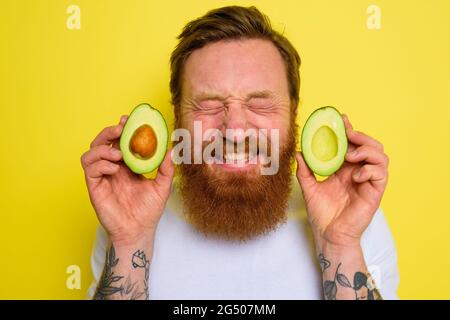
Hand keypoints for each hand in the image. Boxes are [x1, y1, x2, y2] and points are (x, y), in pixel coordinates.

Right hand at [81, 116, 173, 246]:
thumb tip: (171, 149)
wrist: (139, 231)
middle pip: (101, 142)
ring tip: (118, 154)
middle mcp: (112, 169)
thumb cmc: (149, 210)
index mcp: (126, 165)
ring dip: (103, 148)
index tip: (128, 119)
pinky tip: (115, 169)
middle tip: (120, 129)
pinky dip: (101, 165)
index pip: (118, 141)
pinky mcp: (95, 188)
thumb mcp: (162, 186)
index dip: (121, 129)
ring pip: (90, 154)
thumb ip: (166, 168)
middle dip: (109, 132)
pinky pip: (90, 170)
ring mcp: (102, 178)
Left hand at [296, 115, 388, 249]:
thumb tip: (298, 152)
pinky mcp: (375, 193)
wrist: (328, 234)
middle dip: (361, 136)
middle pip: (371, 146)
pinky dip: (370, 169)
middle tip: (348, 135)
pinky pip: (382, 174)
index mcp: (345, 169)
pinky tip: (356, 174)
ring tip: (351, 155)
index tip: (341, 119)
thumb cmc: (321, 213)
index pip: (352, 145)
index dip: (350, 131)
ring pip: (381, 156)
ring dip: (368, 150)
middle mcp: (358, 172)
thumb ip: (305, 170)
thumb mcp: (309, 187)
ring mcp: (368, 182)